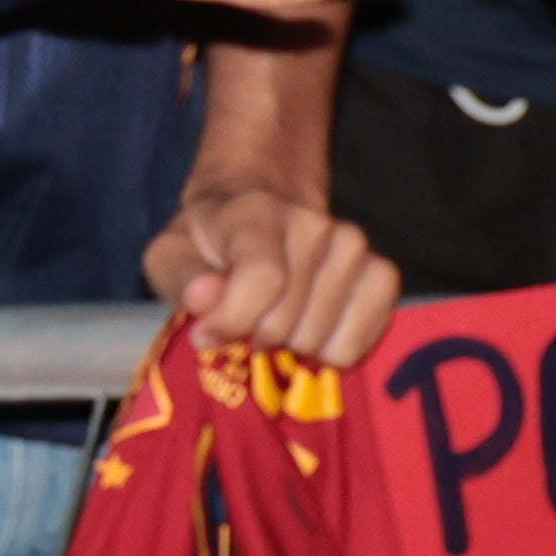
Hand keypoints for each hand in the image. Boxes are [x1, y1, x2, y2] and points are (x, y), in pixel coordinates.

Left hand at [149, 172, 401, 366]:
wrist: (261, 206)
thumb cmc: (211, 242)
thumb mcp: (172, 254)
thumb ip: (181, 277)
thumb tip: (204, 299)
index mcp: (256, 214)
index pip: (262, 279)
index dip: (231, 321)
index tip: (206, 335)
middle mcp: (314, 226)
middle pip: (287, 323)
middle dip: (257, 334)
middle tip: (247, 317)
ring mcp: (354, 248)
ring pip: (321, 341)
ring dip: (292, 343)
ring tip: (279, 316)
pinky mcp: (383, 274)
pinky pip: (358, 344)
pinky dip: (330, 350)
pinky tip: (311, 326)